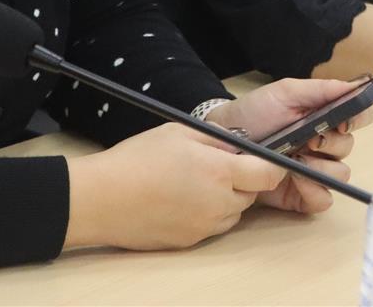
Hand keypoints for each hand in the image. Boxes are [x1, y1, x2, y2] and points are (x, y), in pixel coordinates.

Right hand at [64, 123, 285, 249]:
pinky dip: (208, 214)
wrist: (101, 198)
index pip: (268, 174)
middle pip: (251, 194)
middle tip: (218, 165)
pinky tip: (182, 199)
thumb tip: (239, 144)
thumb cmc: (137, 159)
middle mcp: (218, 204)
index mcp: (219, 172)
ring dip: (227, 198)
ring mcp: (204, 227)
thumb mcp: (180, 132)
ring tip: (196, 182)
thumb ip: (217, 138)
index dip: (271, 165)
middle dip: (244, 180)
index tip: (265, 157)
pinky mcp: (189, 242)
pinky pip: (212, 227)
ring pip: (234, 213)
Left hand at [207, 77, 370, 212]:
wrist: (224, 140)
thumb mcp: (285, 92)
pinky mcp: (301, 194)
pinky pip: (324, 199)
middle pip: (349, 146)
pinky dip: (315, 191)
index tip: (343, 119)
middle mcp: (324, 144)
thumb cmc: (254, 112)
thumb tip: (355, 85)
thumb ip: (321, 89)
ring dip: (324, 167)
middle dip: (332, 143)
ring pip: (341, 174)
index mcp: (325, 117)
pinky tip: (298, 180)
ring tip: (298, 159)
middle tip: (310, 139)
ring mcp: (314, 170)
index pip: (359, 117)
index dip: (358, 118)